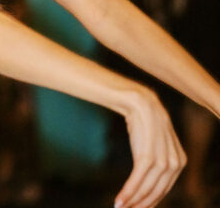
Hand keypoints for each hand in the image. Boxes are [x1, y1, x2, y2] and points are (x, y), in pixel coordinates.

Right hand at [114, 87, 185, 207]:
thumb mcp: (156, 142)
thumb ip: (158, 158)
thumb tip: (149, 175)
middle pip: (157, 191)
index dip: (151, 200)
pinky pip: (138, 180)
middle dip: (142, 204)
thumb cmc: (143, 122)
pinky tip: (119, 199)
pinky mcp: (148, 156)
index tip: (138, 207)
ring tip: (120, 207)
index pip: (165, 188)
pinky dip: (128, 192)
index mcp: (180, 161)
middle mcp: (175, 163)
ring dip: (132, 201)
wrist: (139, 102)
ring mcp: (163, 160)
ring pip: (147, 188)